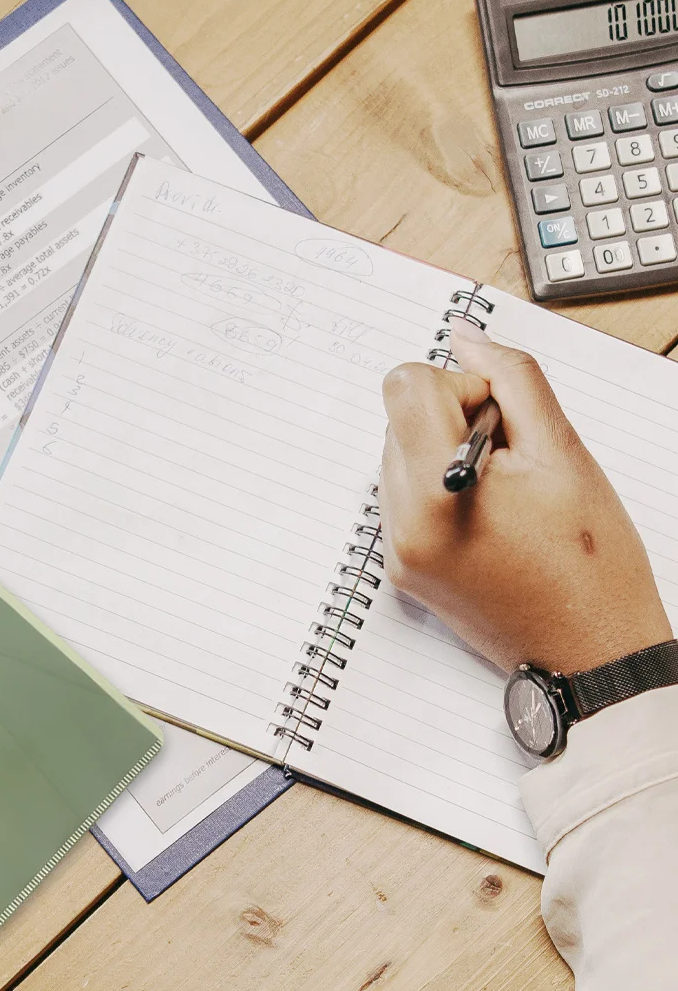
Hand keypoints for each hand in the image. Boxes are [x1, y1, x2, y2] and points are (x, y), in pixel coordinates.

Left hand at [379, 321, 671, 675]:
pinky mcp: (402, 570)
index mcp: (434, 490)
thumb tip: (466, 336)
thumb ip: (512, 382)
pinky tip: (492, 521)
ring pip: (399, 457)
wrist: (593, 655)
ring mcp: (397, 551)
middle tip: (515, 464)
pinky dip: (441, 493)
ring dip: (447, 456)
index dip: (460, 386)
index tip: (501, 420)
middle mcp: (400, 522)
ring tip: (508, 498)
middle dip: (455, 422)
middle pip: (398, 419)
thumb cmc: (591, 563)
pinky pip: (404, 499)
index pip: (404, 385)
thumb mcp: (563, 453)